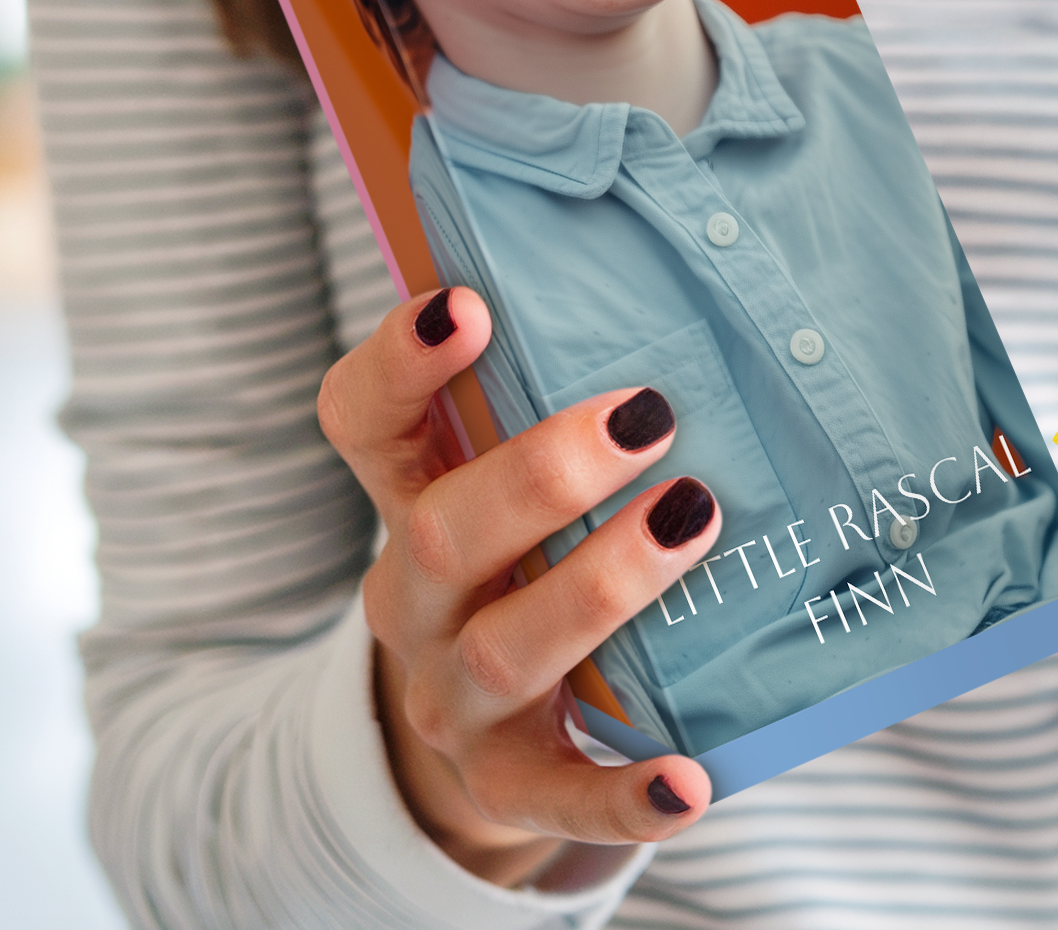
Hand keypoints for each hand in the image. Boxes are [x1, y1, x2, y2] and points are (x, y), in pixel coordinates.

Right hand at [316, 286, 721, 880]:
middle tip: (649, 414)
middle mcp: (414, 594)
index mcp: (409, 496)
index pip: (363, 421)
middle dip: (543, 472)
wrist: (484, 725)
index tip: (464, 302)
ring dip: (601, 584)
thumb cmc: (527, 551)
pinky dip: (622, 793)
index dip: (399, 362)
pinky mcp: (508, 781)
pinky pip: (558, 796)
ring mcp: (454, 695)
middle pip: (445, 533)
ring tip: (694, 519)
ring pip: (507, 647)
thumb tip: (686, 260)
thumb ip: (558, 388)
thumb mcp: (512, 471)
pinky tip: (691, 779)